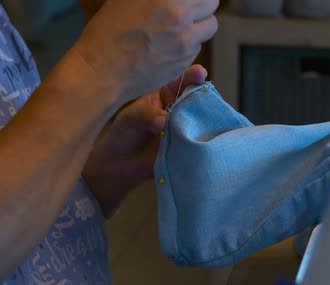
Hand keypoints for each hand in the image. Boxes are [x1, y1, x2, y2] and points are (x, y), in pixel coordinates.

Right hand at [73, 0, 217, 105]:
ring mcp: (187, 42)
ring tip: (182, 24)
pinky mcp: (185, 62)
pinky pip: (198, 46)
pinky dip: (191, 42)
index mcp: (170, 0)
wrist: (103, 71)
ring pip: (210, 26)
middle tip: (189, 6)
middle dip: (202, 3)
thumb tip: (168, 0)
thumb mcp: (127, 0)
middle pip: (211, 4)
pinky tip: (171, 42)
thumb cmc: (108, 31)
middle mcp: (182, 19)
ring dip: (200, 23)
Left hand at [82, 65, 207, 217]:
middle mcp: (180, 111)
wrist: (120, 165)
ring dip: (207, 121)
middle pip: (198, 101)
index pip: (181, 83)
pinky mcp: (188, 148)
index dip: (192, 76)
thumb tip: (163, 121)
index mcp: (166, 96)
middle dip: (204, 99)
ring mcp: (185, 129)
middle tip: (207, 100)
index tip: (200, 73)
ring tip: (209, 120)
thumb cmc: (124, 134)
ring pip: (202, 122)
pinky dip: (204, 142)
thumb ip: (147, 116)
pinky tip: (209, 140)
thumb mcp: (132, 118)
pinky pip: (200, 143)